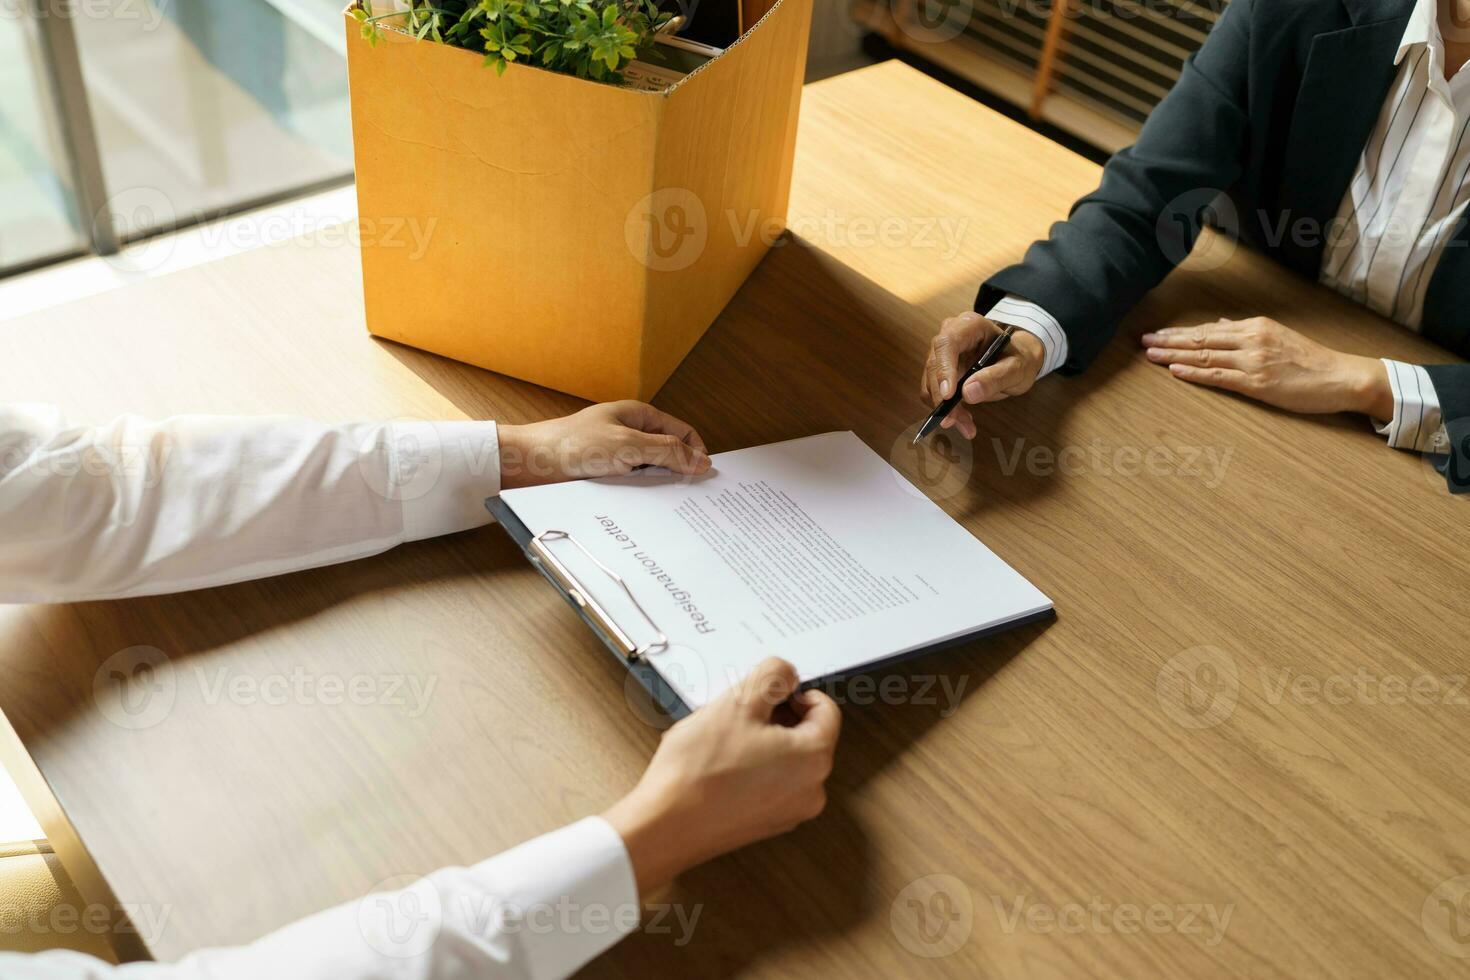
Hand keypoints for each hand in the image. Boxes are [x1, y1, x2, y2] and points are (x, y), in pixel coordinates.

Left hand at [498, 401, 710, 489]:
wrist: (531, 464)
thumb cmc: (572, 446)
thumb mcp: (628, 446)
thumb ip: (668, 452)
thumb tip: (701, 461)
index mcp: (639, 416)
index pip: (682, 431)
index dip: (695, 452)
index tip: (702, 477)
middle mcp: (630, 434)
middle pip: (668, 453)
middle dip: (677, 473)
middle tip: (686, 496)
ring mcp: (617, 455)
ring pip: (650, 473)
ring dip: (655, 487)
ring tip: (659, 503)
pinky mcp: (605, 475)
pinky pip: (632, 486)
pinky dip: (638, 496)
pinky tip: (639, 506)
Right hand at [602, 657, 840, 895]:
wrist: (665, 827)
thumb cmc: (700, 770)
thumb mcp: (738, 702)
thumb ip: (773, 676)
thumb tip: (787, 674)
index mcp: (814, 759)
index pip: (826, 710)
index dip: (795, 692)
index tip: (767, 692)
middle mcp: (811, 791)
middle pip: (805, 736)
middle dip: (773, 718)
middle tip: (737, 714)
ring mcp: (788, 812)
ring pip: (784, 759)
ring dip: (759, 742)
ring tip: (722, 741)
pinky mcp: (764, 824)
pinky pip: (768, 784)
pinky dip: (750, 768)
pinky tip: (717, 766)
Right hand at [920, 312, 1046, 438]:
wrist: (1015, 362)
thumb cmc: (1018, 359)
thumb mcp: (1017, 368)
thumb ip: (996, 378)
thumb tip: (968, 392)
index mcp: (970, 325)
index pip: (947, 343)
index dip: (944, 369)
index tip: (948, 396)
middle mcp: (950, 334)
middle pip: (935, 365)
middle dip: (942, 397)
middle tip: (954, 421)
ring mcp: (941, 353)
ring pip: (931, 382)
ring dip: (944, 408)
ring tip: (966, 426)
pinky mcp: (938, 370)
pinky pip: (933, 392)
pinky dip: (945, 410)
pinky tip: (962, 420)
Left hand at [1142, 317, 1392, 417]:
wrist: (1341, 376)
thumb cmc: (1311, 361)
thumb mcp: (1278, 337)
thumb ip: (1246, 331)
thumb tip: (1219, 323)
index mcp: (1256, 326)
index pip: (1208, 329)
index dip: (1180, 332)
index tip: (1158, 333)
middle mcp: (1251, 339)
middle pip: (1201, 339)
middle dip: (1169, 340)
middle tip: (1143, 341)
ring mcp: (1254, 360)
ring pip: (1205, 356)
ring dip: (1174, 355)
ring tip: (1150, 354)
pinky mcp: (1258, 382)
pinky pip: (1219, 376)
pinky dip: (1194, 373)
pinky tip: (1174, 370)